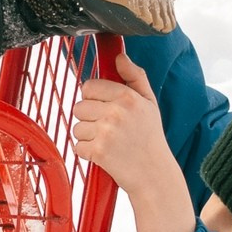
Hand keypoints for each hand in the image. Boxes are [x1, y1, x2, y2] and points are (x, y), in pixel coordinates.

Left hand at [71, 50, 196, 231]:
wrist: (154, 175)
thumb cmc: (150, 137)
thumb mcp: (149, 103)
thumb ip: (134, 77)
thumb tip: (119, 56)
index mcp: (127, 97)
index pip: (89, 86)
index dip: (94, 98)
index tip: (105, 108)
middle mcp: (115, 112)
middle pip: (79, 106)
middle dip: (89, 117)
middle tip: (108, 128)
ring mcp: (106, 132)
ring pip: (77, 126)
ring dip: (87, 136)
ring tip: (109, 142)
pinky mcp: (98, 151)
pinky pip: (77, 145)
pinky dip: (87, 152)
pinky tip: (104, 154)